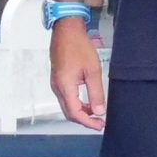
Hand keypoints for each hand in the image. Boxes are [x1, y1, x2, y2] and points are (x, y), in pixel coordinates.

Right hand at [49, 16, 106, 130]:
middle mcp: (57, 88)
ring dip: (81, 112)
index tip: (100, 125)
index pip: (75, 113)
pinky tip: (88, 102)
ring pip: (67, 106)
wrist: (66, 31)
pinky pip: (66, 98)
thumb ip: (96, 93)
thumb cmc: (79, 47)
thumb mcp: (93, 70)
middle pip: (69, 113)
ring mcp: (56, 84)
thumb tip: (99, 111)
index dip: (88, 122)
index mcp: (65, 86)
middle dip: (84, 120)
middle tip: (100, 123)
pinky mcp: (57, 80)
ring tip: (96, 113)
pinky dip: (77, 104)